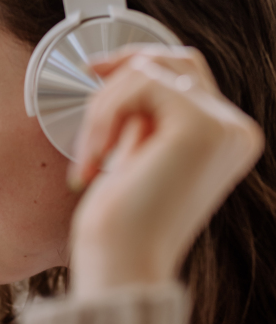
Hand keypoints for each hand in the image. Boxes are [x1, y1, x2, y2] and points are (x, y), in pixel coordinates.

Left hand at [69, 45, 263, 298]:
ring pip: (150, 70)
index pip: (189, 75)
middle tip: (89, 85)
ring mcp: (223, 127)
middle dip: (125, 69)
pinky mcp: (200, 126)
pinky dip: (104, 115)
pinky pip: (141, 84)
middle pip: (178, 60)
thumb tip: (129, 65)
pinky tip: (95, 158)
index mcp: (226, 139)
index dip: (140, 63)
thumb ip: (150, 113)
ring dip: (103, 107)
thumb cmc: (121, 223)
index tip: (96, 73)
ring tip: (89, 156)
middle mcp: (234, 131)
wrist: (121, 264)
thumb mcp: (138, 151)